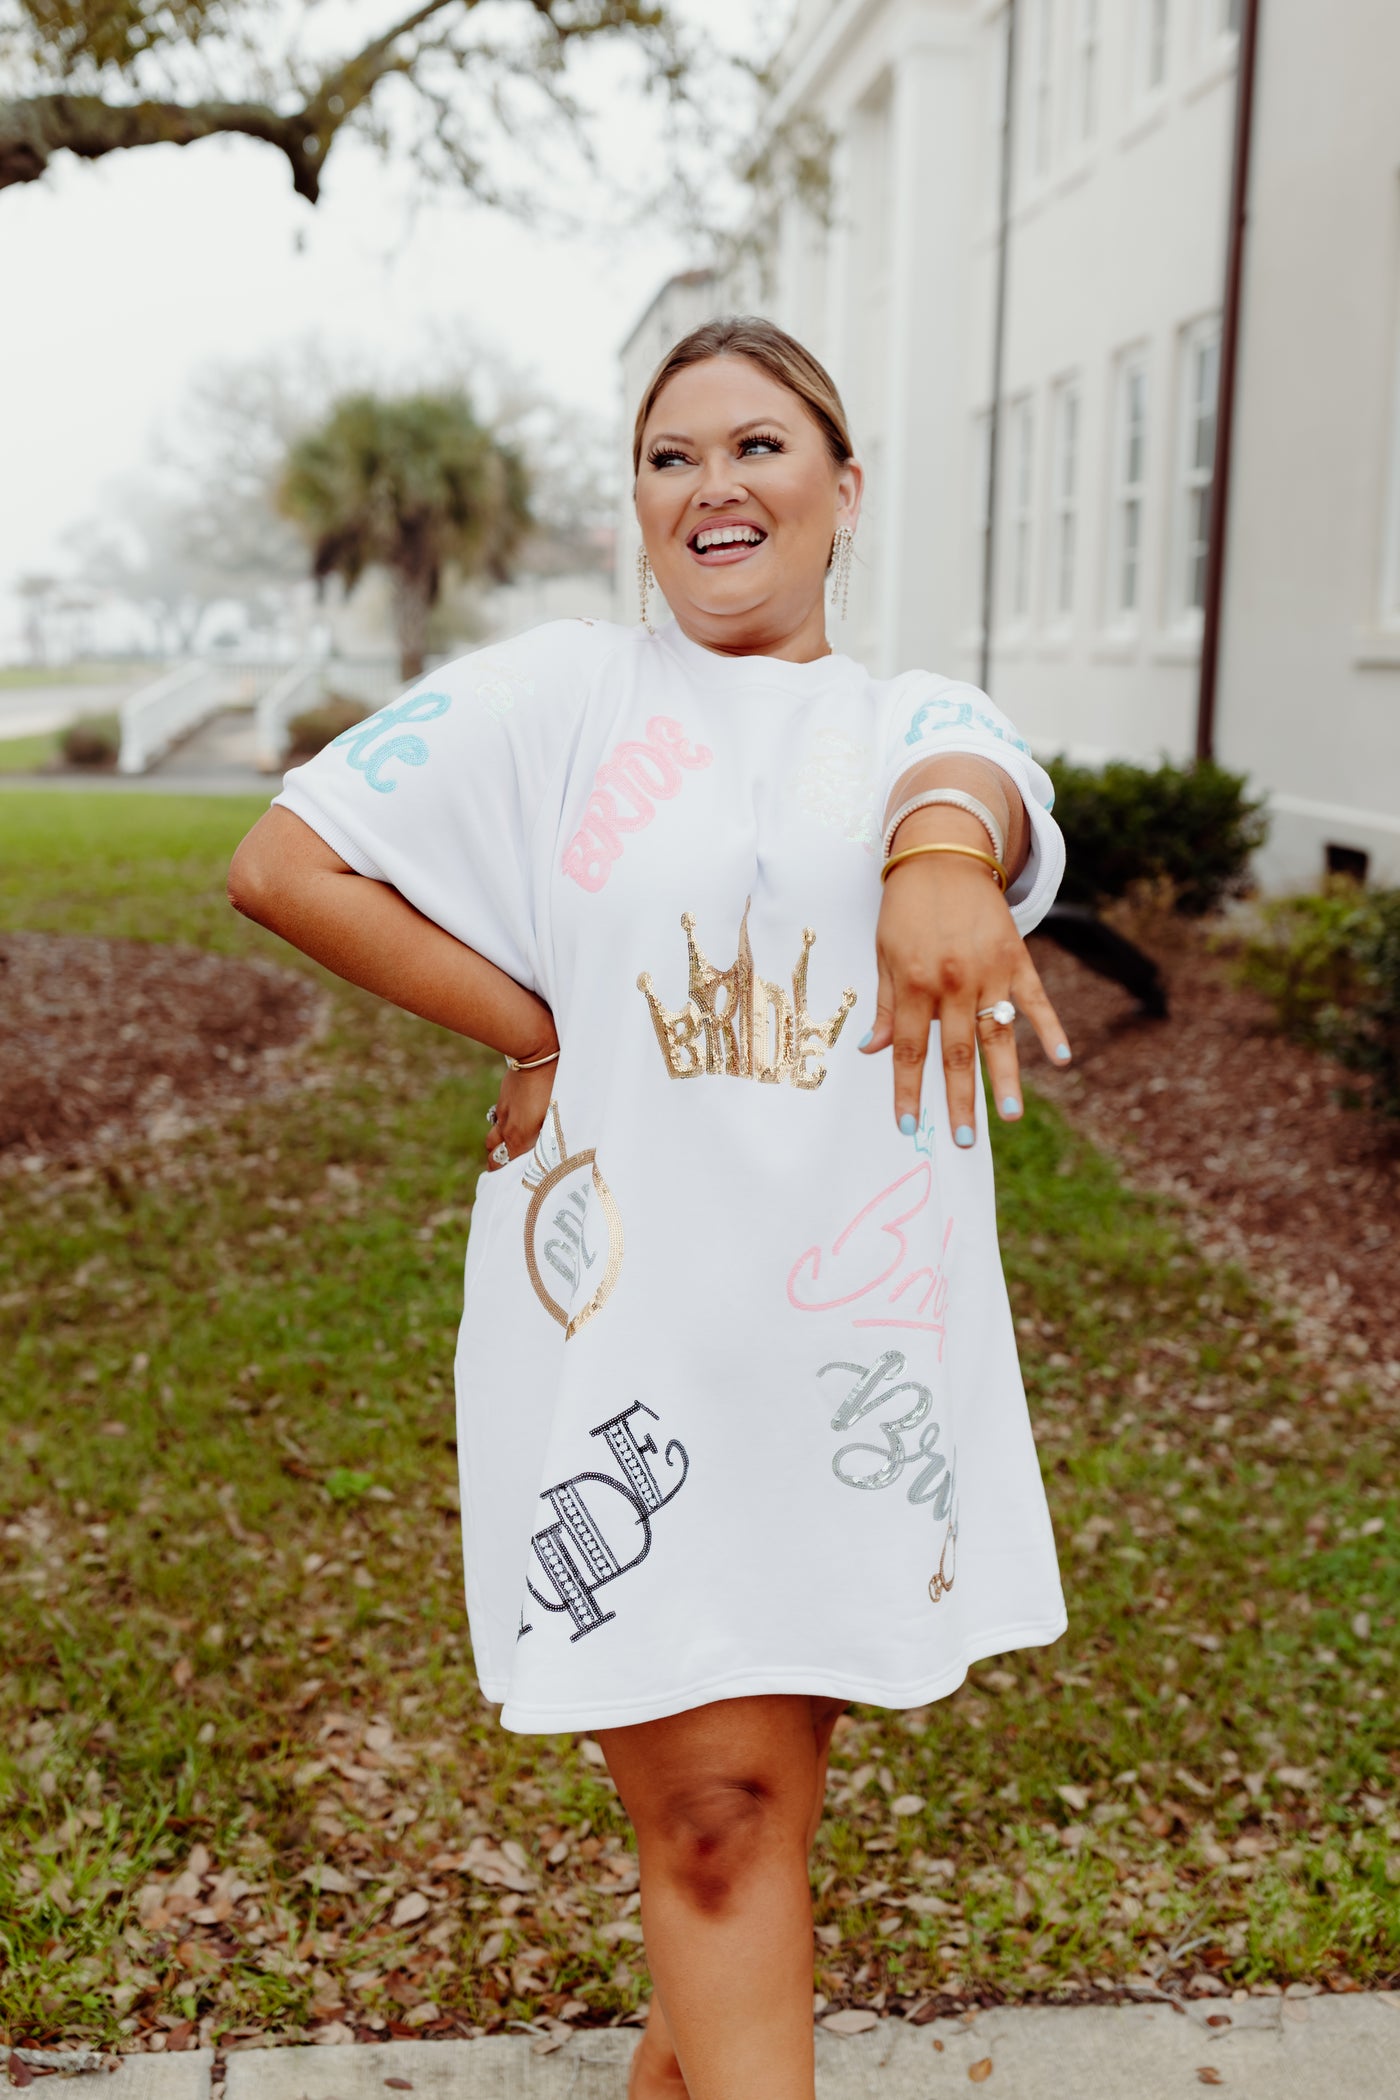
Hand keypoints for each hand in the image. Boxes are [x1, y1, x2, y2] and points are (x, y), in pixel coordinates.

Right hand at [485, 1056, 556, 1167]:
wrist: (536, 1057)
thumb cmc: (554, 1088)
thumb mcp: (557, 1118)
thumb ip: (549, 1139)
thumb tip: (550, 1156)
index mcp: (520, 1138)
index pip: (502, 1166)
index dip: (503, 1177)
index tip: (508, 1183)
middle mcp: (507, 1129)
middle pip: (492, 1155)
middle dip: (496, 1164)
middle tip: (505, 1169)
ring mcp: (502, 1113)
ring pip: (492, 1137)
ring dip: (497, 1145)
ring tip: (507, 1148)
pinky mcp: (503, 1099)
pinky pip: (497, 1119)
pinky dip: (502, 1126)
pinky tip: (513, 1123)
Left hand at [861, 858, 1069, 1142]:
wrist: (944, 853)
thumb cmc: (906, 907)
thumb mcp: (884, 953)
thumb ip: (884, 1004)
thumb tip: (872, 1050)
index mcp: (913, 983)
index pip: (908, 1049)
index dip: (907, 1089)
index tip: (908, 1125)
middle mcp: (953, 982)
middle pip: (955, 1053)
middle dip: (958, 1100)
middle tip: (964, 1140)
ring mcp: (989, 972)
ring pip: (998, 1036)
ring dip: (1004, 1078)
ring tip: (1009, 1115)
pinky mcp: (1017, 958)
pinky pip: (1036, 1000)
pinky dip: (1049, 1029)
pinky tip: (1060, 1059)